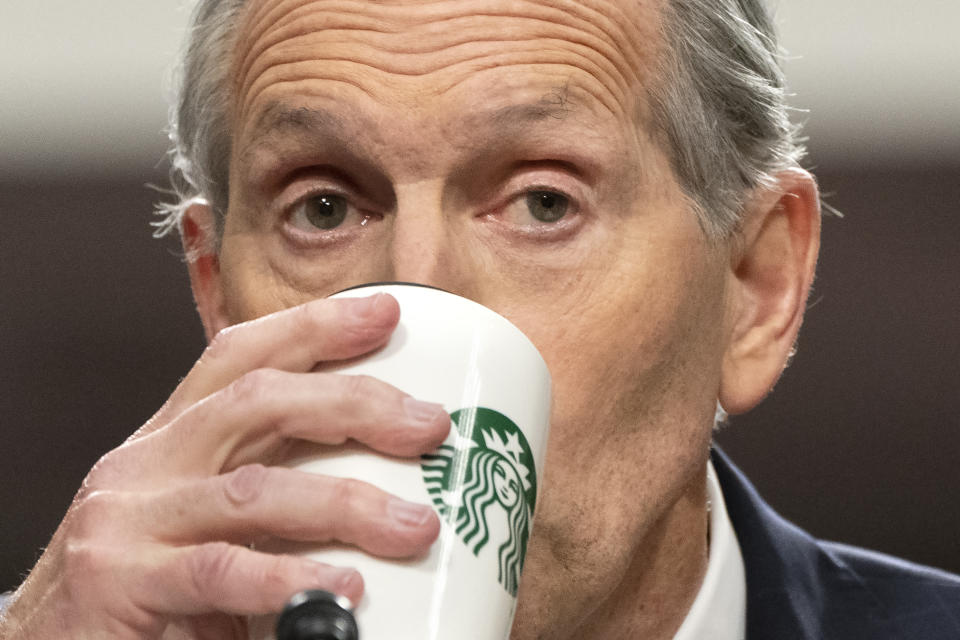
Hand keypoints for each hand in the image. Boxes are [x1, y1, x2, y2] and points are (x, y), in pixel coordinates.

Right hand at [0, 294, 449, 638]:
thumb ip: (274, 497)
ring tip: (413, 527)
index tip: (386, 314)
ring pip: (254, 488)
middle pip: (258, 401)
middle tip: (429, 424)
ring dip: (345, 503)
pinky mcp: (123, 582)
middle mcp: (148, 462)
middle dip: (353, 403)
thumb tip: (391, 491)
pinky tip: (342, 591)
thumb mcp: (208, 520)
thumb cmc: (148, 590)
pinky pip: (221, 571)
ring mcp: (130, 518)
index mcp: (173, 439)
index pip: (240, 356)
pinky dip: (288, 579)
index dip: (314, 326)